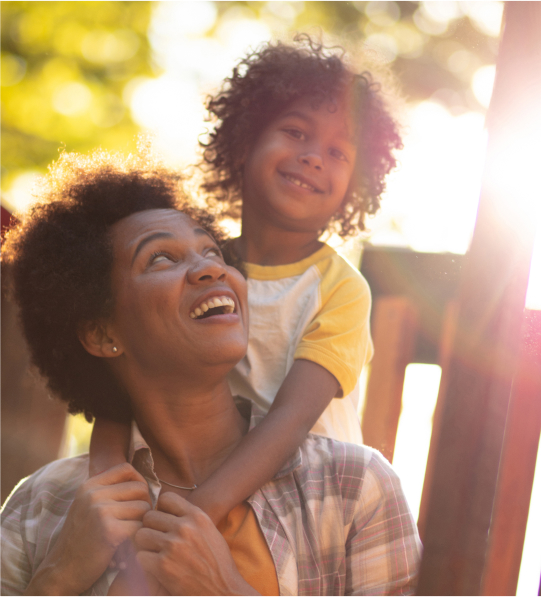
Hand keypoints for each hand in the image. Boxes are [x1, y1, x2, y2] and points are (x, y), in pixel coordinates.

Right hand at [26, 463, 151, 595]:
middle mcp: (94, 494)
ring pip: (144, 508)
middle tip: (137, 520)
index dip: (138, 480)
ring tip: (130, 534)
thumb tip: (141, 482)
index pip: (126, 468)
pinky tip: (127, 546)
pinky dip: (138, 538)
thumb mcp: (87, 506)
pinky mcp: (109, 531)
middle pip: (140, 488)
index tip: (137, 497)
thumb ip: (108, 491)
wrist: (62, 571)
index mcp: (89, 485)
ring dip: (142, 523)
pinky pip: (140, 527)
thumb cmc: (81, 539)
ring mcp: (101, 511)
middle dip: (145, 504)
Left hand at [135, 492, 257, 595]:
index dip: (161, 510)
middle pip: (149, 516)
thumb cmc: (217, 562)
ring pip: (141, 535)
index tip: (163, 521)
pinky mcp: (163, 565)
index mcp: (197, 515)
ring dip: (145, 546)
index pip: (166, 498)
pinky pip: (140, 556)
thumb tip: (167, 511)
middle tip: (157, 542)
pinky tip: (154, 568)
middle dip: (151, 528)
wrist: (223, 590)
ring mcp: (173, 545)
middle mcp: (184, 526)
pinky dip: (144, 564)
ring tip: (154, 554)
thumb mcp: (209, 531)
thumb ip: (190, 519)